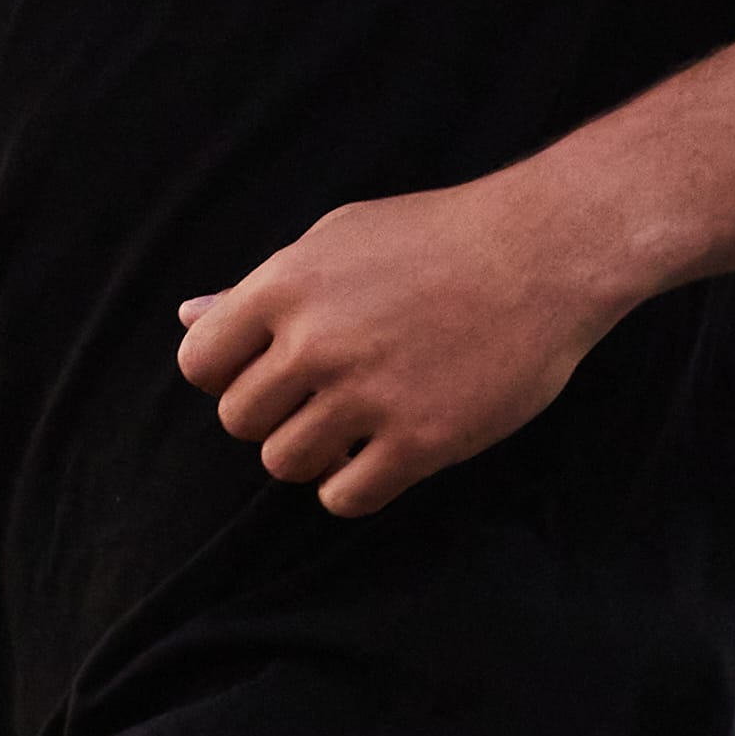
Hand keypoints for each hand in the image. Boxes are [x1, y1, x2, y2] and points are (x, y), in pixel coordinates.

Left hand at [174, 176, 651, 516]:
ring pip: (285, 464)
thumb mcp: (338, 239)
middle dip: (271, 416)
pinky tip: (380, 457)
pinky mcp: (419, 441)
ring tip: (351, 427)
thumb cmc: (438, 237)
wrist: (545, 252)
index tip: (266, 372)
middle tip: (319, 399)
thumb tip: (189, 318)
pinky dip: (353, 487)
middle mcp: (317, 343)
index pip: (199, 364)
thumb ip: (261, 287)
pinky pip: (345, 498)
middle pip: (239, 420)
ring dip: (312, 454)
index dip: (226, 376)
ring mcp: (367, 395)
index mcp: (286, 287)